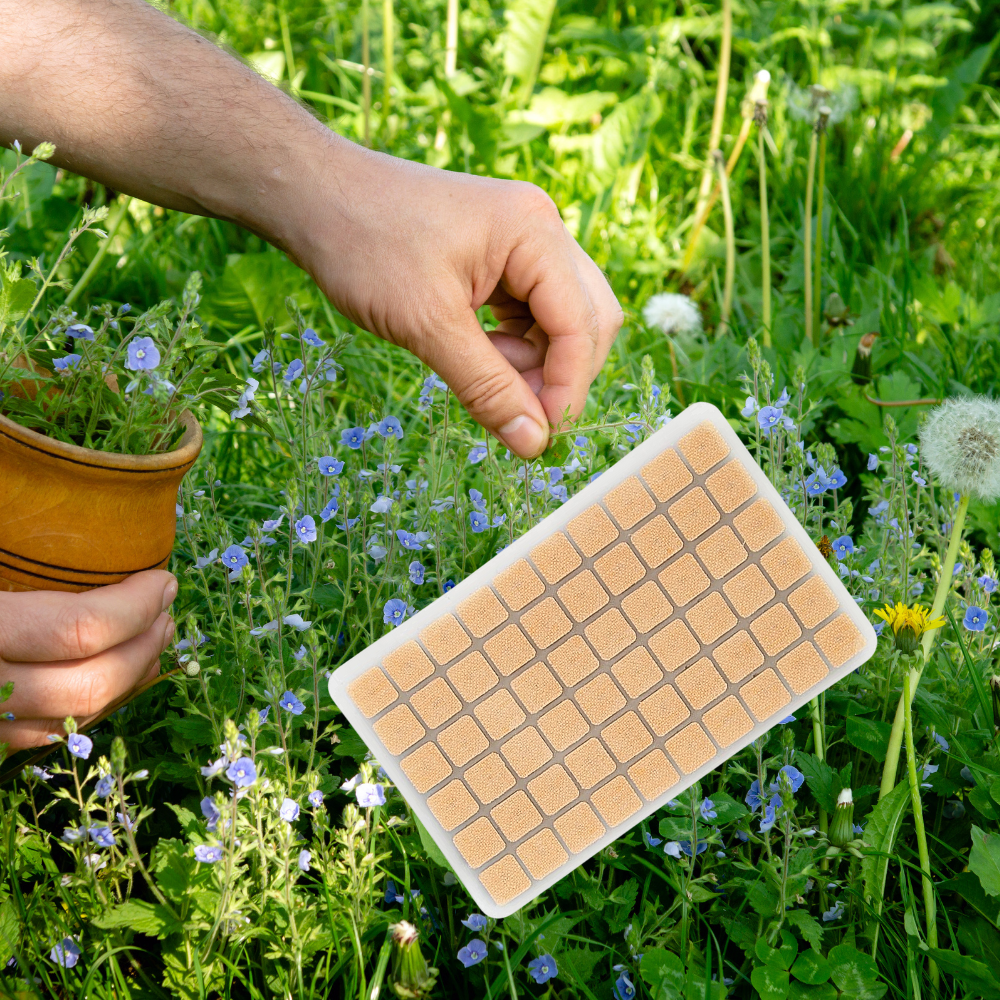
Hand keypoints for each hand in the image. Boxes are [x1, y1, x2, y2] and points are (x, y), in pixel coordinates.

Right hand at [0, 571, 175, 751]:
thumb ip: (35, 562)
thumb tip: (106, 535)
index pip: (83, 628)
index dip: (138, 607)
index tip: (163, 584)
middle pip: (92, 682)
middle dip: (143, 649)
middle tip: (165, 619)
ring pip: (75, 718)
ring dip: (126, 683)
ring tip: (151, 648)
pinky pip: (45, 734)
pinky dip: (90, 707)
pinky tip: (110, 681)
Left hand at [289, 149, 623, 457]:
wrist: (314, 195)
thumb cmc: (365, 246)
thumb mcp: (427, 325)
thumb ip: (487, 387)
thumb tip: (534, 443)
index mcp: (533, 233)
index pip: (582, 323)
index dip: (568, 386)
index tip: (539, 435)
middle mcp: (540, 231)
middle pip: (587, 320)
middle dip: (559, 374)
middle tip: (516, 413)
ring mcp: (521, 243)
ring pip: (560, 322)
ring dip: (534, 364)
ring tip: (479, 374)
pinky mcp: (500, 259)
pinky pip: (530, 315)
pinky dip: (512, 348)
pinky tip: (475, 356)